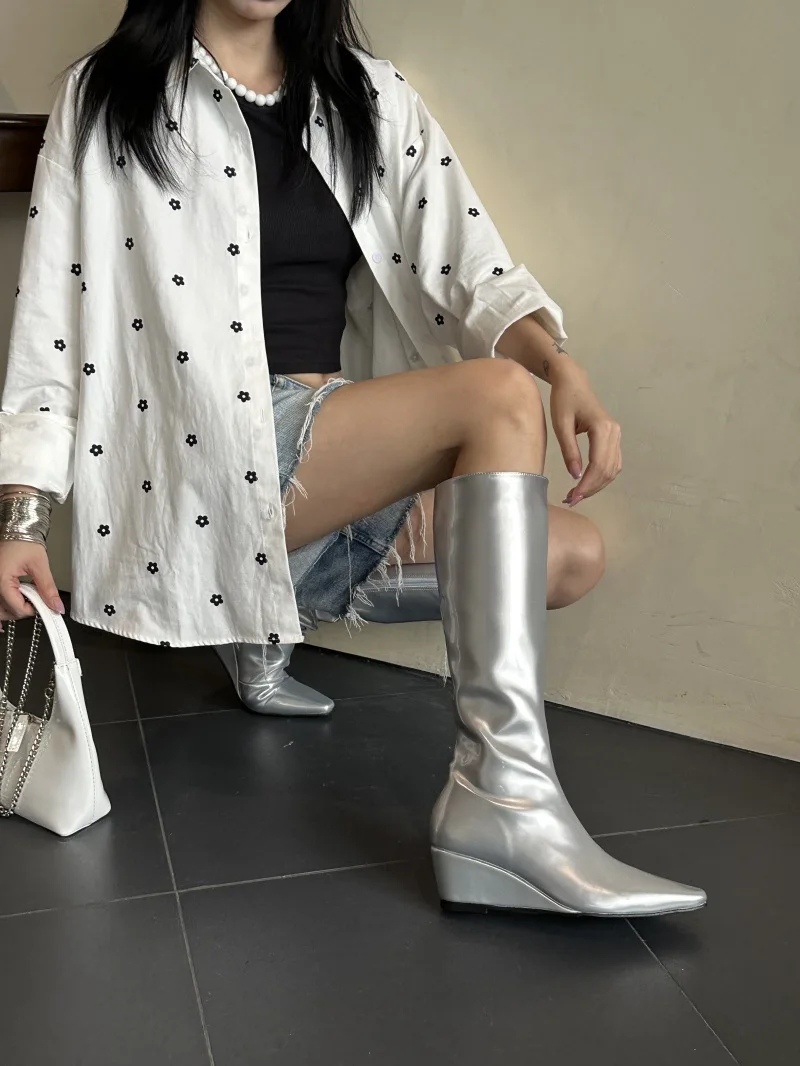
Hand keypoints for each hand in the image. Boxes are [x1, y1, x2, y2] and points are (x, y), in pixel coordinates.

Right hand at [0, 541, 63, 622]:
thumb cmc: (24, 541)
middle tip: (34, 604)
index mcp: (1, 580)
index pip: (17, 608)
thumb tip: (57, 607)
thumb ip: (48, 589)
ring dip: (10, 611)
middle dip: (20, 612)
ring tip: (24, 604)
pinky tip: (2, 621)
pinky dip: (1, 608)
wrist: (16, 528)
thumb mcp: (40, 565)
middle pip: (4, 612)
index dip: (32, 609)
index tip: (43, 604)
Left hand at [549, 363, 621, 505]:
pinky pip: (612, 463)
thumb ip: (569, 450)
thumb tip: (575, 475)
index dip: (587, 484)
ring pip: (612, 469)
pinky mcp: (613, 438)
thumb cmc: (564, 399)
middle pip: (608, 470)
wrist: (573, 381)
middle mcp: (614, 433)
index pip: (598, 464)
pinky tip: (585, 484)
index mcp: (602, 428)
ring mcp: (616, 435)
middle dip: (591, 488)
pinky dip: (601, 477)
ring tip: (576, 495)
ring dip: (596, 486)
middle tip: (571, 500)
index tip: (572, 496)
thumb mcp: (561, 425)